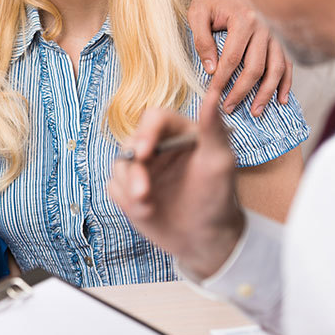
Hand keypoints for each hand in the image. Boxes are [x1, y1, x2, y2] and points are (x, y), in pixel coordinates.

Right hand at [109, 85, 244, 279]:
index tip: (144, 153)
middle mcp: (157, 147)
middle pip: (131, 144)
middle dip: (134, 171)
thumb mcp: (220, 162)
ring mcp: (142, 169)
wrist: (206, 241)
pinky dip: (125, 200)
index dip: (145, 132)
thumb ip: (213, 128)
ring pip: (119, 166)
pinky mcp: (129, 189)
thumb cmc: (219, 198)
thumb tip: (213, 94)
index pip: (154, 118)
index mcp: (179, 133)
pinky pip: (114, 187)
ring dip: (129, 188)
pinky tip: (146, 212)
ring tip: (147, 208)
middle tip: (143, 193)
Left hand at [185, 0, 292, 114]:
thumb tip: (211, 70)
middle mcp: (265, 27)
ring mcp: (275, 33)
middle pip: (256, 67)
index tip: (212, 97)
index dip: (222, 81)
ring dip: (266, 92)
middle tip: (229, 108)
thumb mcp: (196, 14)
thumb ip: (202, 40)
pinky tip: (282, 99)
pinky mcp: (279, 38)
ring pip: (275, 68)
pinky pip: (286, 62)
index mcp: (244, 19)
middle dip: (242, 91)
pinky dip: (285, 82)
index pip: (232, 59)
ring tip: (256, 112)